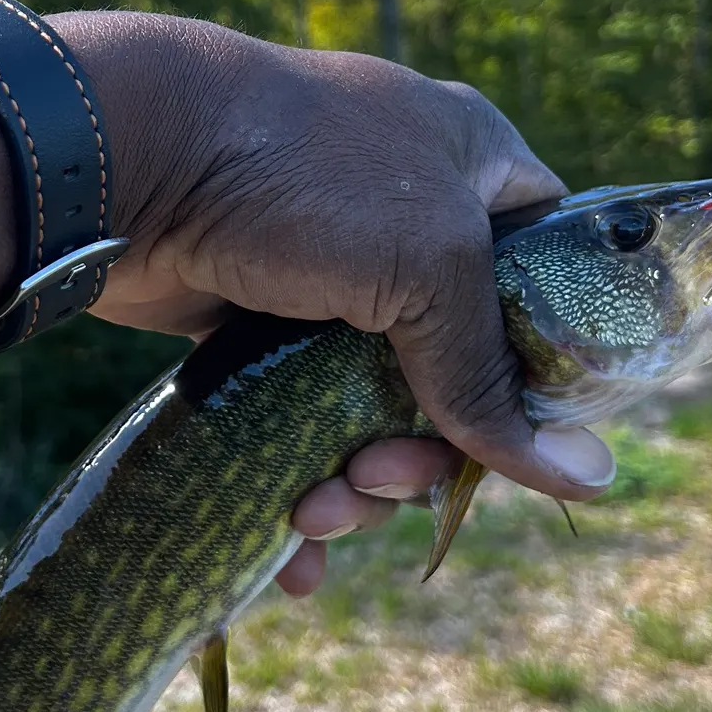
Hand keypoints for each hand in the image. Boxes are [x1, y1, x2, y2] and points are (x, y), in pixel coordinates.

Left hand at [0, 17, 615, 597]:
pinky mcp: (250, 327)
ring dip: (353, 485)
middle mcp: (403, 226)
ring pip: (368, 411)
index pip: (542, 275)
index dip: (543, 363)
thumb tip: (588, 475)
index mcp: (470, 169)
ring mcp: (322, 279)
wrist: (122, 156)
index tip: (524, 439)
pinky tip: (284, 554)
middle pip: (450, 373)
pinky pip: (295, 423)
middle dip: (421, 450)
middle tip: (381, 479)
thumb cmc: (301, 178)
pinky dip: (294, 484)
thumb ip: (492, 373)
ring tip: (310, 513)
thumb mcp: (428, 264)